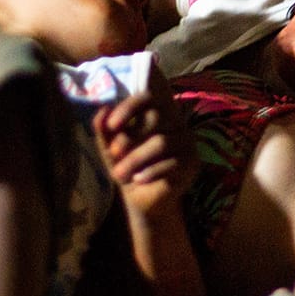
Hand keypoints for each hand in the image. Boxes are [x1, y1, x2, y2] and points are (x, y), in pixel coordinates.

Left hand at [93, 72, 193, 213]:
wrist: (143, 199)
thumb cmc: (127, 166)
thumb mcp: (110, 148)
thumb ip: (105, 130)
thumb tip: (102, 111)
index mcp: (157, 113)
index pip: (150, 97)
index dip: (130, 106)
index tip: (112, 125)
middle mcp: (176, 122)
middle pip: (155, 119)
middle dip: (128, 139)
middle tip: (113, 155)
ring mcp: (186, 142)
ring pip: (161, 142)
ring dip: (135, 159)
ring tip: (118, 174)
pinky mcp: (192, 163)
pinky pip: (172, 163)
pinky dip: (150, 172)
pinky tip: (139, 180)